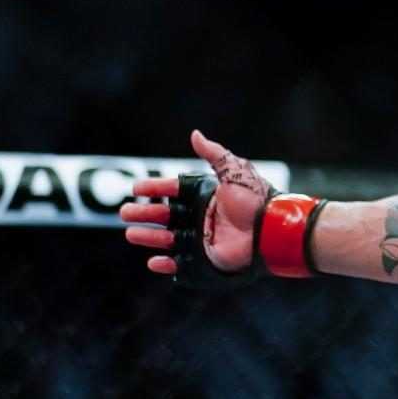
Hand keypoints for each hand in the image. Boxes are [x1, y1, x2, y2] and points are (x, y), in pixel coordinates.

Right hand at [120, 130, 273, 274]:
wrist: (272, 229)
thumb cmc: (255, 199)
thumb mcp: (235, 171)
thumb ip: (214, 154)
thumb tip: (195, 134)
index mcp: (207, 196)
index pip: (174, 191)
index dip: (155, 189)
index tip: (136, 188)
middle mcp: (203, 217)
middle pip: (165, 215)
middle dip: (144, 213)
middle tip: (125, 212)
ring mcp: (204, 239)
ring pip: (168, 238)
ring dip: (149, 237)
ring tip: (131, 233)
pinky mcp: (207, 259)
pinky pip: (182, 264)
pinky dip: (166, 264)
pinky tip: (153, 260)